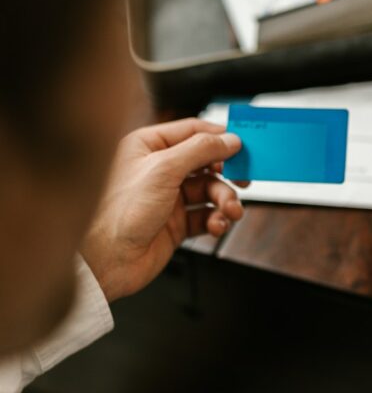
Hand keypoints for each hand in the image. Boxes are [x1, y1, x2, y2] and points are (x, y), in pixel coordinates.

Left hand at [81, 119, 245, 301]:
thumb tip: (229, 140)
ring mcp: (168, 198)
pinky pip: (207, 216)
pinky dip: (217, 220)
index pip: (194, 131)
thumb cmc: (117, 212)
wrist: (104, 261)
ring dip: (226, 200)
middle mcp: (159, 170)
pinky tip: (216, 225)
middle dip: (228, 173)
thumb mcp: (163, 169)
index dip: (220, 137)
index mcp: (149, 146)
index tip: (244, 145)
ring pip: (210, 191)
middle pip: (207, 163)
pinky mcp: (176, 224)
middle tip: (245, 179)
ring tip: (230, 211)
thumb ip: (200, 150)